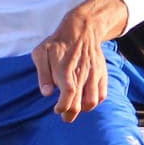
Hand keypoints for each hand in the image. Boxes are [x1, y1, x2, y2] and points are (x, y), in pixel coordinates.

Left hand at [30, 0, 127, 122]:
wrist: (82, 29)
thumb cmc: (57, 42)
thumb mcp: (41, 53)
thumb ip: (43, 74)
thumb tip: (46, 93)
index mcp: (66, 70)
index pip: (68, 96)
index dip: (62, 107)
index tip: (56, 110)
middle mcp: (81, 74)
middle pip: (79, 104)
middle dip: (70, 115)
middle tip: (64, 115)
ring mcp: (94, 75)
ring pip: (92, 102)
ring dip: (82, 109)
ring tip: (75, 108)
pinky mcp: (102, 74)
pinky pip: (102, 95)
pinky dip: (94, 102)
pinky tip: (85, 99)